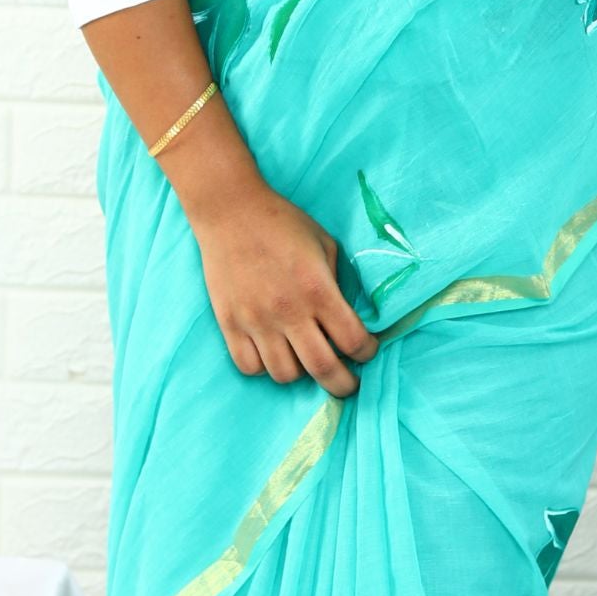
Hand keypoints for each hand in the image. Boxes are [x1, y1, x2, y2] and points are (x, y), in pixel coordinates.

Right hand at [190, 181, 379, 399]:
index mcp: (317, 289)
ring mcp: (256, 320)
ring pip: (284, 374)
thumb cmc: (283, 223)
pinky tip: (274, 352)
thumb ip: (339, 282)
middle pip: (323, 369)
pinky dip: (265, 367)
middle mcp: (288, 310)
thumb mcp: (325, 244)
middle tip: (348, 383)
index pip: (352, 340)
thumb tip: (351, 316)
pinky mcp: (229, 323)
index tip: (366, 351)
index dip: (367, 352)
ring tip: (306, 360)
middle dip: (343, 384)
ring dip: (302, 373)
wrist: (231, 211)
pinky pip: (249, 366)